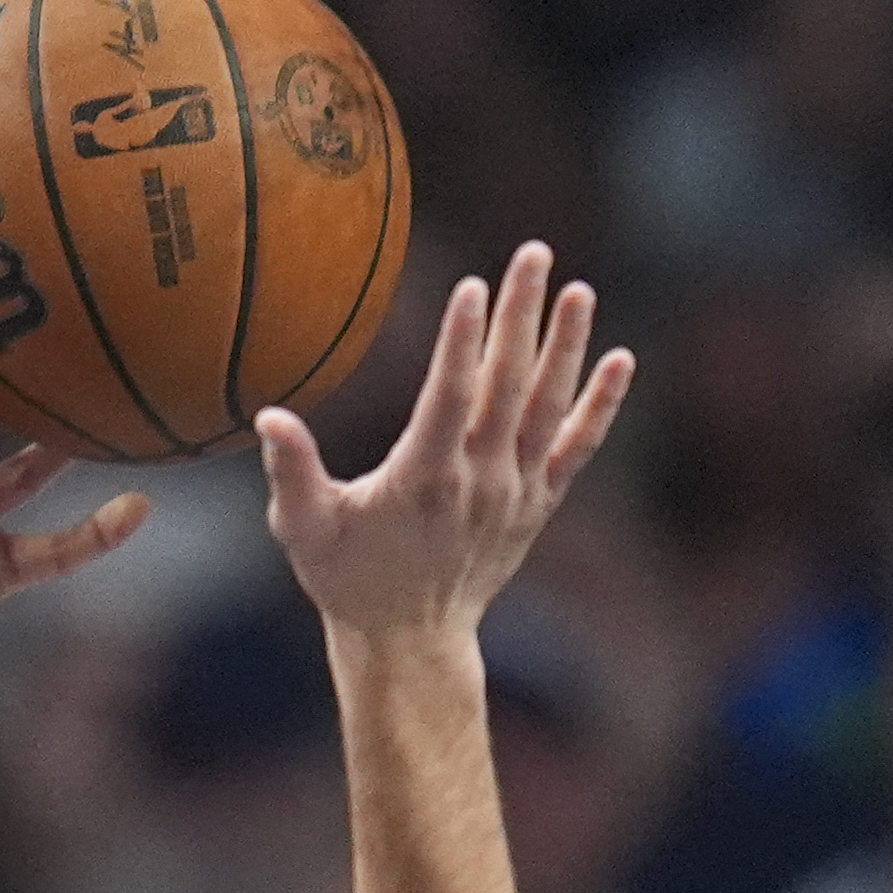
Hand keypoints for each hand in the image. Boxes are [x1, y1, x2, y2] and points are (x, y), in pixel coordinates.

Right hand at [253, 244, 630, 648]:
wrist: (411, 638)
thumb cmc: (347, 578)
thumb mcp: (304, 530)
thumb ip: (291, 473)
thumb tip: (271, 416)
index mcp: (423, 480)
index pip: (450, 398)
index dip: (462, 343)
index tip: (473, 288)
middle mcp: (479, 481)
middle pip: (508, 386)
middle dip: (521, 316)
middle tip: (533, 253)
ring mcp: (515, 491)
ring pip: (549, 408)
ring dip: (566, 346)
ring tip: (579, 289)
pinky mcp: (538, 503)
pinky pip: (578, 448)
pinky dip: (601, 406)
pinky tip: (620, 360)